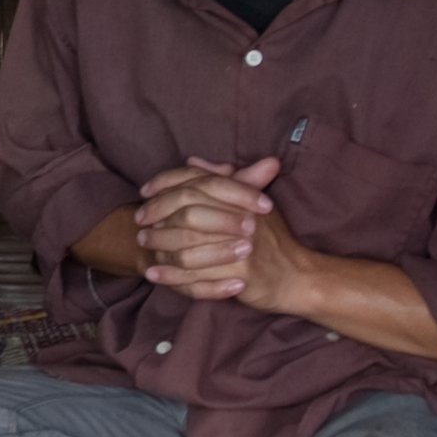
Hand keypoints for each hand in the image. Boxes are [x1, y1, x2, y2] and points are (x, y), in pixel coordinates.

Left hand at [135, 156, 305, 308]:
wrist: (297, 276)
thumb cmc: (272, 240)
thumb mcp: (252, 203)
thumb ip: (224, 180)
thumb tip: (193, 160)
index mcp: (242, 198)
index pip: (197, 183)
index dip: (166, 185)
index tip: (145, 192)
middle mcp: (241, 218)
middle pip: (187, 212)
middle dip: (158, 215)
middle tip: (139, 222)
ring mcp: (239, 247)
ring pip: (188, 244)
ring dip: (160, 245)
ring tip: (143, 246)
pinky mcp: (238, 275)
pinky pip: (196, 276)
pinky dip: (171, 276)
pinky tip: (154, 274)